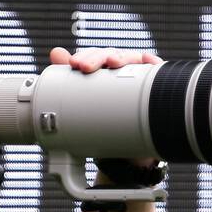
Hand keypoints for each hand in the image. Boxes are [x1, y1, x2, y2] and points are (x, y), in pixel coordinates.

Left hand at [49, 47, 163, 168]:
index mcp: (105, 75)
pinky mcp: (156, 91)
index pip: (97, 58)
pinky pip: (157, 73)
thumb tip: (55, 53)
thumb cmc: (106, 128)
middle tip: (86, 66)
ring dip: (123, 57)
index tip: (74, 64)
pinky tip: (148, 60)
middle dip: (99, 57)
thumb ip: (71, 83)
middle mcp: (123, 74)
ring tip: (114, 62)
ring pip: (134, 60)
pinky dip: (153, 63)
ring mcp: (140, 80)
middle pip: (113, 56)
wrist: (128, 157)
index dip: (86, 57)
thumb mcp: (86, 110)